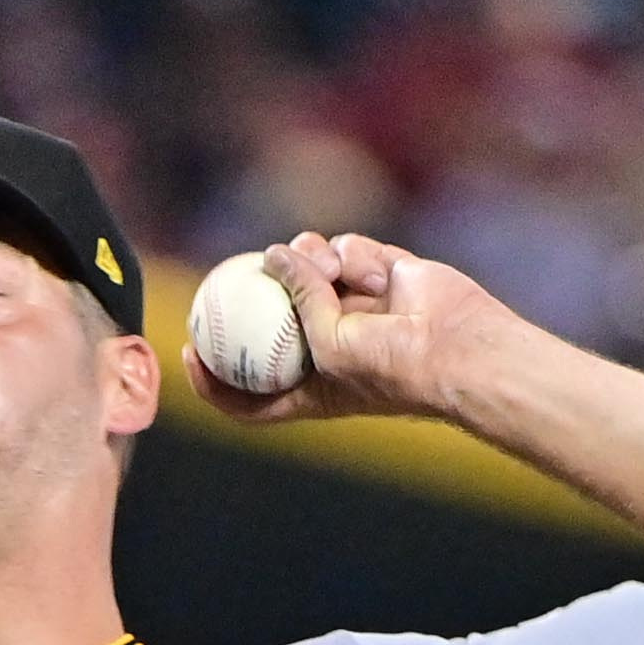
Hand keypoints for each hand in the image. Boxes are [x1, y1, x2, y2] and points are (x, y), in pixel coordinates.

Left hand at [185, 232, 514, 427]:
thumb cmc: (388, 367)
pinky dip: (356, 257)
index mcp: (307, 386)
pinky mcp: (378, 274)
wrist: (456, 347)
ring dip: (310, 259)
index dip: (212, 379)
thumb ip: (296, 297)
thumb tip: (274, 255)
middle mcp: (326, 347)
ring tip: (325, 264)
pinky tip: (376, 274)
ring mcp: (352, 308)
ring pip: (307, 267)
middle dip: (257, 290)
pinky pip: (348, 251)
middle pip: (271, 315)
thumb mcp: (326, 344)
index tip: (188, 351)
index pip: (247, 393)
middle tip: (238, 270)